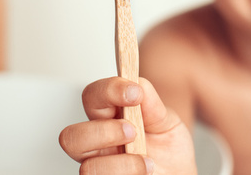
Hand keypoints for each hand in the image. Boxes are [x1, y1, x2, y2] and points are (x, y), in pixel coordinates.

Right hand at [59, 77, 196, 173]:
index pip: (92, 96)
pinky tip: (146, 172)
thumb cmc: (168, 148)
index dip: (108, 90)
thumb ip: (151, 102)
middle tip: (133, 131)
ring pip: (88, 168)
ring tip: (147, 161)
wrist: (179, 174)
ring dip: (123, 163)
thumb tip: (137, 84)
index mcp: (109, 118)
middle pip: (71, 137)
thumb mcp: (167, 121)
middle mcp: (98, 144)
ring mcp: (101, 168)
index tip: (134, 92)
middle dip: (103, 132)